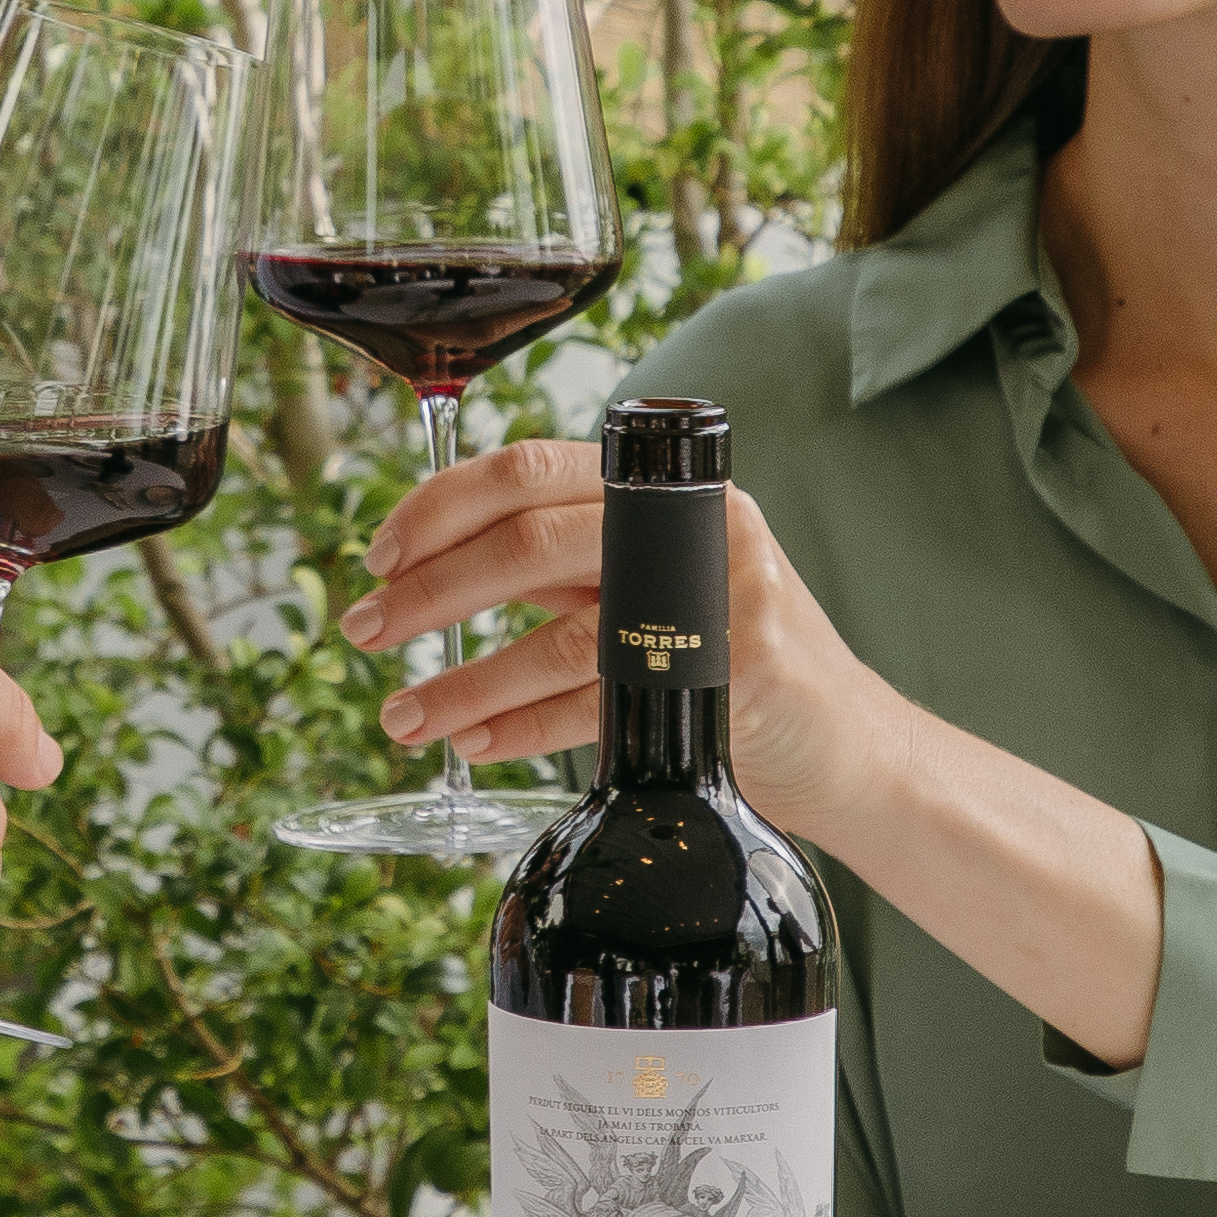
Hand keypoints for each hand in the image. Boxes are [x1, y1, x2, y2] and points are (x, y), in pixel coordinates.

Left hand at [334, 439, 900, 845]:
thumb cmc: (736, 664)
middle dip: (429, 591)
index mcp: (663, 488)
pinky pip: (603, 702)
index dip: (441, 507)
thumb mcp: (652, 587)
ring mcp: (721, 596)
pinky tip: (475, 742)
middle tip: (364, 629)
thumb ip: (568, 565)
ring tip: (401, 716)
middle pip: (532, 542)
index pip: (531, 469)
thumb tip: (441, 562)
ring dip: (462, 680)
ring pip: (560, 633)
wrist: (852, 747)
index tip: (379, 554)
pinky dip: (525, 728)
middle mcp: (694, 525)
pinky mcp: (736, 670)